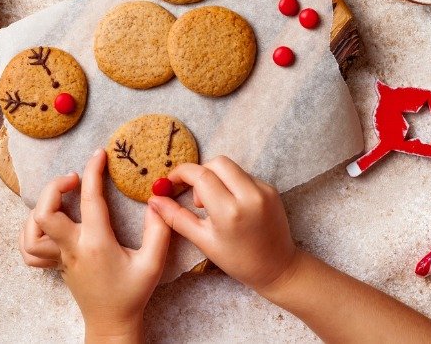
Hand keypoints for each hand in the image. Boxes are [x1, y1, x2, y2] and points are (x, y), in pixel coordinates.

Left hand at [19, 149, 170, 341]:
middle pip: (46, 212)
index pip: (90, 199)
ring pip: (31, 231)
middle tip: (75, 179)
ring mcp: (60, 258)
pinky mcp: (55, 265)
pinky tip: (47, 222)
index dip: (94, 172)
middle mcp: (73, 249)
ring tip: (61, 199)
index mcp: (97, 244)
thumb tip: (157, 201)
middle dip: (56, 187)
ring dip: (41, 208)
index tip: (99, 154)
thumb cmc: (132, 294)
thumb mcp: (153, 263)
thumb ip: (159, 231)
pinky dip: (31, 231)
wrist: (112, 323)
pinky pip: (29, 249)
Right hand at [147, 156, 297, 294]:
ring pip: (232, 167)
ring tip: (215, 204)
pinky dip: (232, 184)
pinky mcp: (271, 189)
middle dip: (201, 173)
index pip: (200, 175)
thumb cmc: (238, 260)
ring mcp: (263, 190)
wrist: (277, 267)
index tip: (172, 181)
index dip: (182, 173)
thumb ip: (177, 218)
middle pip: (217, 163)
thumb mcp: (203, 241)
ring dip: (217, 177)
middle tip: (197, 197)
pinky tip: (232, 205)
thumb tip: (154, 200)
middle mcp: (249, 195)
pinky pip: (245, 176)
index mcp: (229, 211)